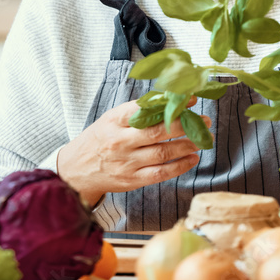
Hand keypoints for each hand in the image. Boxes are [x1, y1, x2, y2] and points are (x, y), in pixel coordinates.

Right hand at [57, 96, 210, 207]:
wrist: (75, 170)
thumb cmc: (98, 140)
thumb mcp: (111, 120)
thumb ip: (136, 112)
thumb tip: (168, 100)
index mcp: (114, 121)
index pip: (145, 109)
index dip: (171, 104)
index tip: (190, 99)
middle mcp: (121, 141)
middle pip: (158, 132)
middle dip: (185, 125)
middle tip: (204, 122)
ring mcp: (127, 162)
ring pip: (163, 153)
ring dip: (187, 146)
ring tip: (202, 139)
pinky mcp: (132, 180)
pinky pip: (161, 173)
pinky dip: (180, 166)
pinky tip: (192, 158)